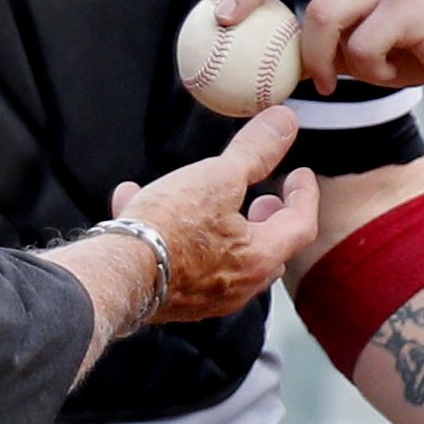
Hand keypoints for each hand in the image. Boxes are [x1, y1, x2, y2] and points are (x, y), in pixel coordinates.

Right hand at [111, 104, 318, 322]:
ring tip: (203, 198)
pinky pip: (182, 263)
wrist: (118, 273)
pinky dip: (173, 235)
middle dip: (268, 221)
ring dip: (220, 226)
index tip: (300, 176)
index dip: (305, 195)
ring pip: (225, 259)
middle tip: (264, 199)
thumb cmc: (170, 228)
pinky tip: (136, 203)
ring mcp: (206, 298)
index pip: (301, 225)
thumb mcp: (216, 177)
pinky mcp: (173, 300)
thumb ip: (254, 151)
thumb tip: (284, 123)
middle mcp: (238, 286)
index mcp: (259, 257)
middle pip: (269, 251)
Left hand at [206, 0, 423, 92]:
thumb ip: (319, 40)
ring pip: (323, 15)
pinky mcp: (411, 8)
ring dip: (316, 58)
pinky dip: (364, 71)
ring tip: (327, 81)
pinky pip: (363, 47)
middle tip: (225, 20)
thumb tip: (262, 61)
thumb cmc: (418, 41)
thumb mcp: (360, 38)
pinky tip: (383, 75)